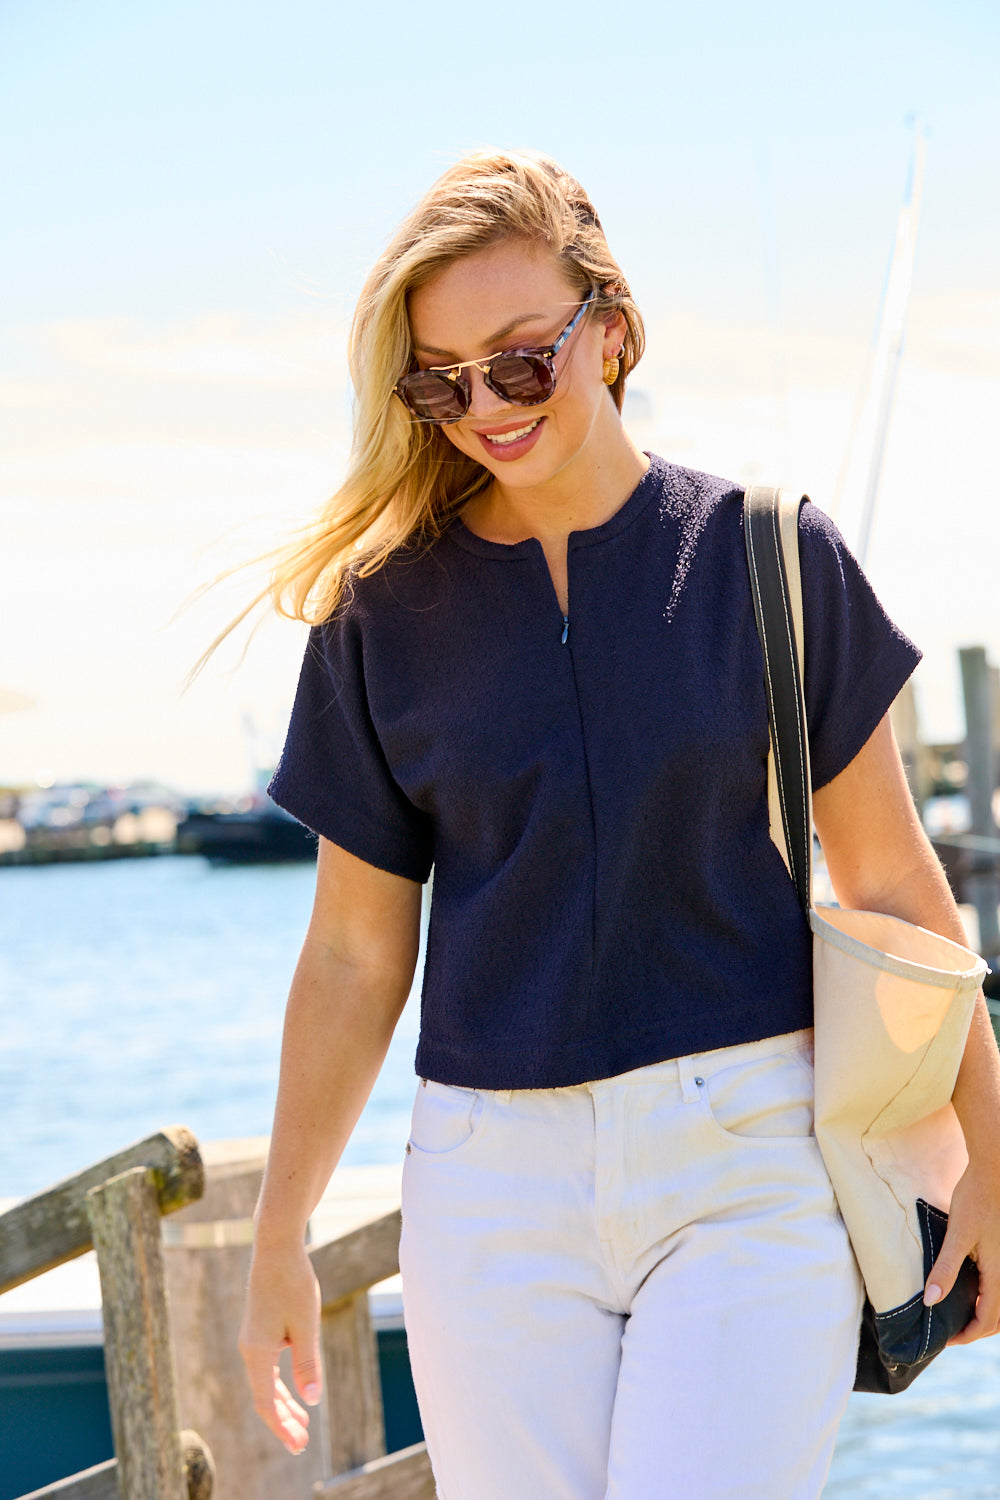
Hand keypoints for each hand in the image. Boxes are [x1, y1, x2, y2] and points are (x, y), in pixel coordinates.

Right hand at [238, 1239, 322, 1453]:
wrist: (276, 1247)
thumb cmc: (293, 1283)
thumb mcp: (306, 1325)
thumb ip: (307, 1364)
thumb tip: (311, 1401)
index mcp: (257, 1352)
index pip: (266, 1403)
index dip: (282, 1427)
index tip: (298, 1445)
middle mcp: (249, 1349)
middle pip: (264, 1396)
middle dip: (283, 1420)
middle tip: (302, 1442)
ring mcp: (252, 1338)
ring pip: (265, 1382)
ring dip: (283, 1403)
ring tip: (301, 1421)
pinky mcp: (259, 1328)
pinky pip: (267, 1366)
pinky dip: (280, 1383)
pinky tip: (295, 1388)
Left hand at [924, 1158, 999, 1344]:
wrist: (993, 1171)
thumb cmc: (976, 1199)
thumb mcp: (957, 1235)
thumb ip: (945, 1268)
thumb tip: (931, 1301)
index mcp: (998, 1273)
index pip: (988, 1319)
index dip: (969, 1335)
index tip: (948, 1340)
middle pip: (997, 1316)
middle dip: (976, 1329)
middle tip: (951, 1332)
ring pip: (999, 1301)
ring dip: (982, 1313)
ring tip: (957, 1314)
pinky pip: (996, 1283)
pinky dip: (985, 1295)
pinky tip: (967, 1287)